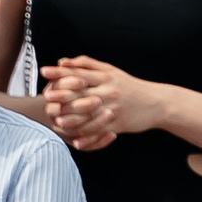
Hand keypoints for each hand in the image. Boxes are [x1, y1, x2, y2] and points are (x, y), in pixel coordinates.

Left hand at [42, 57, 162, 151]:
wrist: (157, 103)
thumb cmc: (130, 86)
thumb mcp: (111, 70)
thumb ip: (87, 64)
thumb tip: (63, 61)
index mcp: (105, 77)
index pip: (79, 73)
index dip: (60, 72)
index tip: (44, 71)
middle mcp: (108, 92)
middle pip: (81, 93)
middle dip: (62, 95)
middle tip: (46, 96)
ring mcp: (113, 109)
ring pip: (88, 115)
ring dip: (72, 118)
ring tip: (57, 120)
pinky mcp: (118, 125)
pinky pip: (100, 132)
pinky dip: (88, 138)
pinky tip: (76, 140)